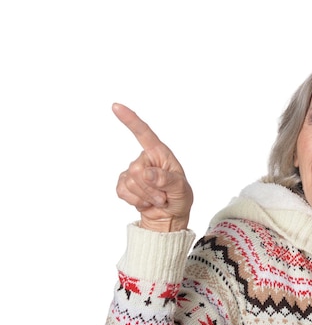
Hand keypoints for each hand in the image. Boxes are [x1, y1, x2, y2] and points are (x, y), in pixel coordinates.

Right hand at [113, 103, 192, 232]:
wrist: (168, 218)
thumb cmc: (179, 198)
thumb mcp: (181, 190)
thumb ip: (166, 180)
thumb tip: (147, 172)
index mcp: (161, 154)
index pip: (144, 134)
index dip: (131, 120)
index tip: (116, 107)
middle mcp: (145, 160)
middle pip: (136, 170)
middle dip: (150, 188)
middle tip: (162, 196)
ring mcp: (133, 172)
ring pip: (130, 182)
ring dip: (145, 196)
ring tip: (157, 199)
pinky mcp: (124, 185)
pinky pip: (122, 191)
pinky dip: (135, 201)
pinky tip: (145, 202)